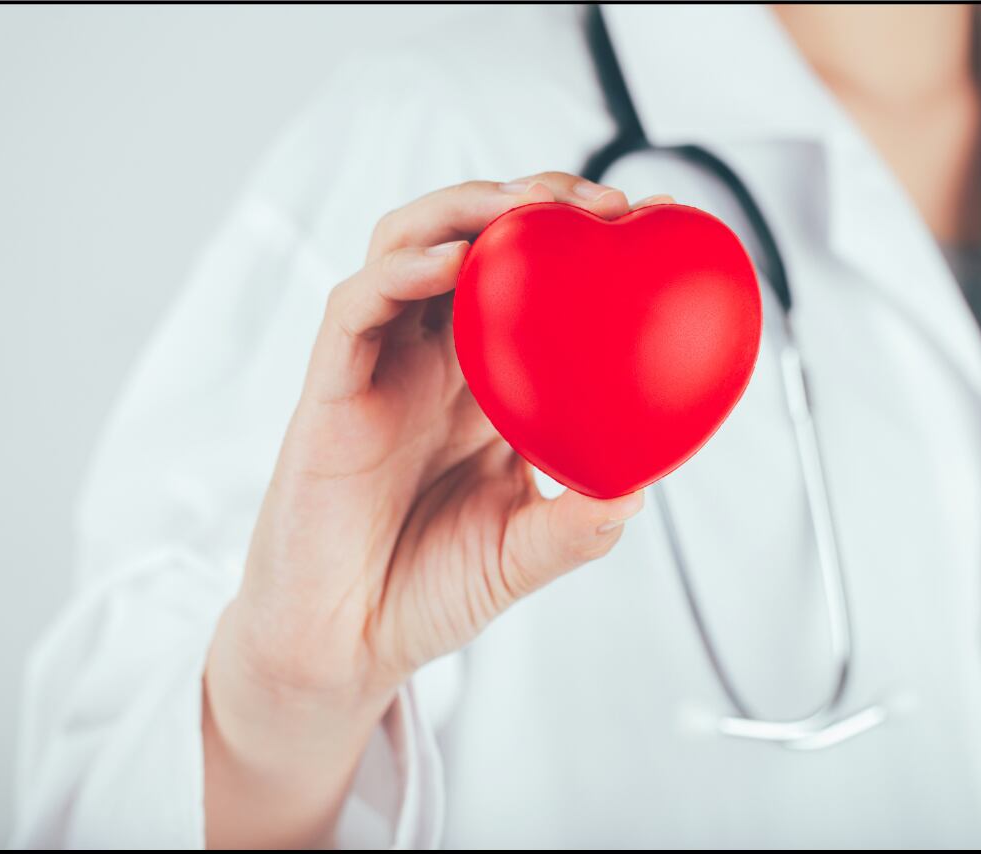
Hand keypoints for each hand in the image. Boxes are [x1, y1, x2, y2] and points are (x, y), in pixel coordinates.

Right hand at [203, 174, 672, 847]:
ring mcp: (379, 366)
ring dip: (466, 210)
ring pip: (406, 246)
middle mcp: (431, 361)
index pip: (527, 282)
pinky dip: (401, 273)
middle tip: (599, 204)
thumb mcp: (523, 552)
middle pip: (472, 240)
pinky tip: (452, 262)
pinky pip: (356, 308)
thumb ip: (578, 521)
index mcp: (481, 386)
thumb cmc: (425, 591)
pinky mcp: (330, 387)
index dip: (579, 240)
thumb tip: (644, 484)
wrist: (344, 644)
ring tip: (527, 206)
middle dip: (532, 201)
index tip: (650, 222)